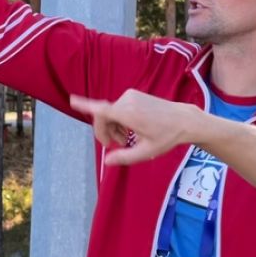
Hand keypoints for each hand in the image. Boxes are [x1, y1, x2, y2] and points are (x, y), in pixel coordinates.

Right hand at [70, 90, 197, 164]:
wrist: (183, 120)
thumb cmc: (167, 136)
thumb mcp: (146, 152)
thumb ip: (125, 157)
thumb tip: (107, 161)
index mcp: (129, 114)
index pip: (101, 109)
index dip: (85, 105)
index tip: (72, 100)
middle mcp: (127, 101)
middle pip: (103, 116)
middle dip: (105, 132)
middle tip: (116, 146)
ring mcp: (130, 95)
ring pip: (110, 113)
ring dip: (113, 127)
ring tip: (126, 139)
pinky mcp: (134, 94)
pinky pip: (118, 108)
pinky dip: (119, 120)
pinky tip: (130, 129)